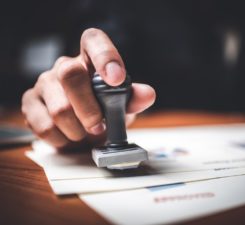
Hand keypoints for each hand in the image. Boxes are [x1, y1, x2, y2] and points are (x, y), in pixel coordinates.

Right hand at [22, 28, 155, 147]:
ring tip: (84, 133)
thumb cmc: (104, 111)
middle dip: (90, 110)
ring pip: (59, 108)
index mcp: (90, 59)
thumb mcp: (122, 105)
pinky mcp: (30, 102)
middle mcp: (64, 65)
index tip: (117, 79)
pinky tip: (68, 136)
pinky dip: (62, 139)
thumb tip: (147, 94)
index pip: (94, 41)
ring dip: (78, 131)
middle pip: (70, 75)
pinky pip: (45, 126)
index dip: (105, 56)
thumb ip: (133, 98)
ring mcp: (44, 83)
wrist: (81, 129)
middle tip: (99, 127)